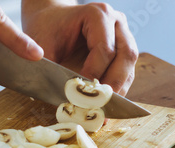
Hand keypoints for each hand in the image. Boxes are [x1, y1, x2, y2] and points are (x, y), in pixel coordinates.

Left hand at [22, 1, 137, 94]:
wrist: (51, 20)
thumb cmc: (47, 30)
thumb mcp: (44, 48)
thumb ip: (52, 70)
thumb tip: (64, 101)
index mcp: (98, 14)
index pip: (105, 49)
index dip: (95, 73)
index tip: (81, 91)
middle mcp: (116, 22)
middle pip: (127, 56)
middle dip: (113, 84)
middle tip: (99, 104)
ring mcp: (123, 35)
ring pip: (130, 66)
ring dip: (118, 89)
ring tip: (102, 107)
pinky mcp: (123, 50)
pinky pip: (127, 72)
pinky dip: (117, 89)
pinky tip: (104, 102)